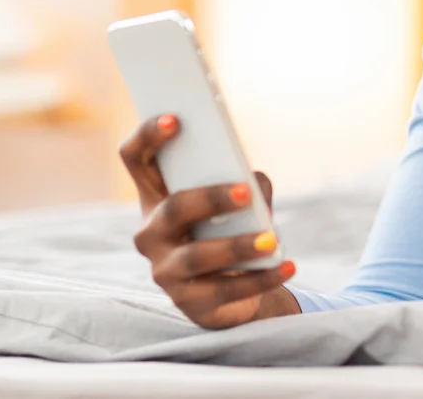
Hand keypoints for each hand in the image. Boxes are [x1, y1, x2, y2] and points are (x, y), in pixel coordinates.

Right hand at [118, 116, 299, 327]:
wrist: (235, 289)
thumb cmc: (232, 229)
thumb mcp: (240, 203)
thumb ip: (247, 186)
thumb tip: (253, 183)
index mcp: (157, 196)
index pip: (136, 159)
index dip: (149, 136)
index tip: (176, 119)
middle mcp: (151, 233)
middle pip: (172, 209)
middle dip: (209, 199)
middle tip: (245, 194)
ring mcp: (165, 270)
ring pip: (195, 256)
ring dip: (236, 246)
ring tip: (271, 240)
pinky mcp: (189, 302)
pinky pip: (224, 290)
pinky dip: (261, 277)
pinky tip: (287, 266)